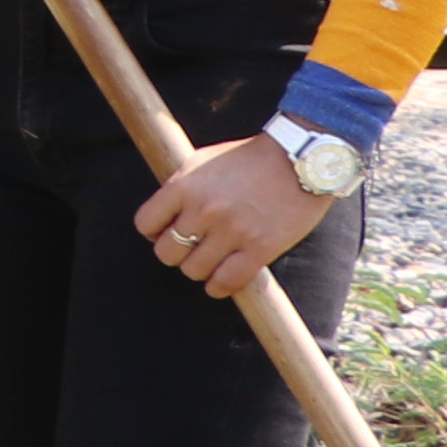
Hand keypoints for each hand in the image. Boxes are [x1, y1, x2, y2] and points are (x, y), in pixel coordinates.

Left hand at [131, 133, 334, 298]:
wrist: (300, 159)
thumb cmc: (250, 159)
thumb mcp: (202, 161)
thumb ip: (180, 188)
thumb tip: (163, 216)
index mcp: (184, 186)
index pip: (146, 224)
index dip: (154, 233)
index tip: (166, 233)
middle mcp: (204, 210)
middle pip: (167, 253)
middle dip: (177, 254)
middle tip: (193, 249)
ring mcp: (232, 231)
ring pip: (194, 270)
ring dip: (200, 270)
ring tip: (212, 261)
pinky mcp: (261, 248)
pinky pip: (226, 282)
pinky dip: (219, 287)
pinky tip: (222, 280)